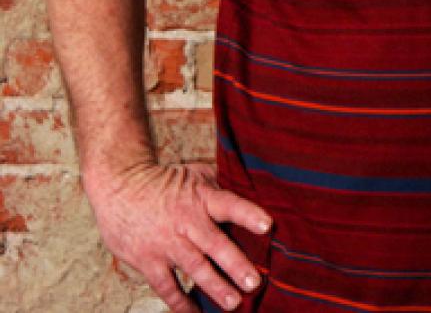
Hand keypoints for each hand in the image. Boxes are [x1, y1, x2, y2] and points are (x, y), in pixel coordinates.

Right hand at [83, 160, 271, 311]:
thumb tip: (251, 190)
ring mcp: (166, 243)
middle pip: (214, 244)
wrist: (119, 185)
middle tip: (254, 283)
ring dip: (214, 286)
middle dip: (235, 264)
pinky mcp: (147, 260)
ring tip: (233, 303)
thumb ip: (220, 186)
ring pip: (194, 268)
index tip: (268, 226)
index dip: (248, 215)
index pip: (229, 205)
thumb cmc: (164, 180)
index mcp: (202, 198)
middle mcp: (186, 222)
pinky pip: (166, 285)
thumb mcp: (195, 174)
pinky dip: (179, 301)